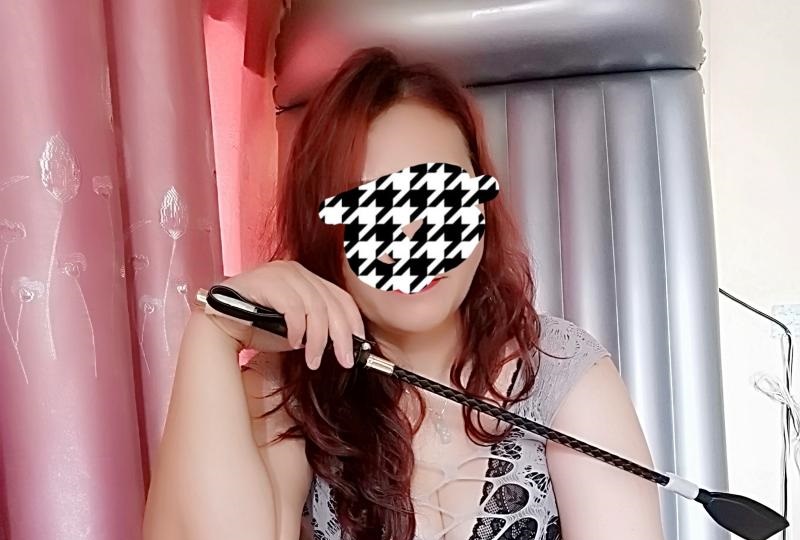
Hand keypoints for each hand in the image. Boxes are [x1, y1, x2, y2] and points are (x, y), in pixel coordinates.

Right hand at [205, 260, 364, 369]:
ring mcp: (281, 273)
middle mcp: (296, 271)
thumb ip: (318, 330)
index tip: (360, 346)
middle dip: (342, 336)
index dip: (354, 322)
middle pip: (332, 304)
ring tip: (313, 359)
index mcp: (307, 278)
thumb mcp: (297, 330)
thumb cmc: (257, 327)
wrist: (219, 325)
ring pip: (315, 308)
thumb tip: (345, 345)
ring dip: (318, 340)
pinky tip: (293, 343)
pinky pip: (293, 308)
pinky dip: (297, 330)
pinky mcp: (267, 281)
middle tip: (344, 360)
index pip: (341, 297)